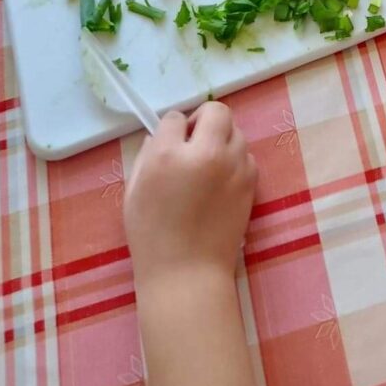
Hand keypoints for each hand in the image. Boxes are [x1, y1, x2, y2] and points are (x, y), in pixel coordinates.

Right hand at [124, 103, 256, 287]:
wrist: (187, 274)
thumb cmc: (151, 236)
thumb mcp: (134, 192)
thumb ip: (146, 155)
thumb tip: (159, 135)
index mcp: (169, 154)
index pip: (175, 117)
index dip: (171, 130)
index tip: (169, 145)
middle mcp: (206, 153)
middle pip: (216, 111)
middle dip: (203, 120)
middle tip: (193, 143)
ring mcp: (233, 167)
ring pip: (236, 131)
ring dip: (222, 140)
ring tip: (208, 165)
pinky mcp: (251, 182)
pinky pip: (246, 155)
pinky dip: (235, 160)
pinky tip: (221, 182)